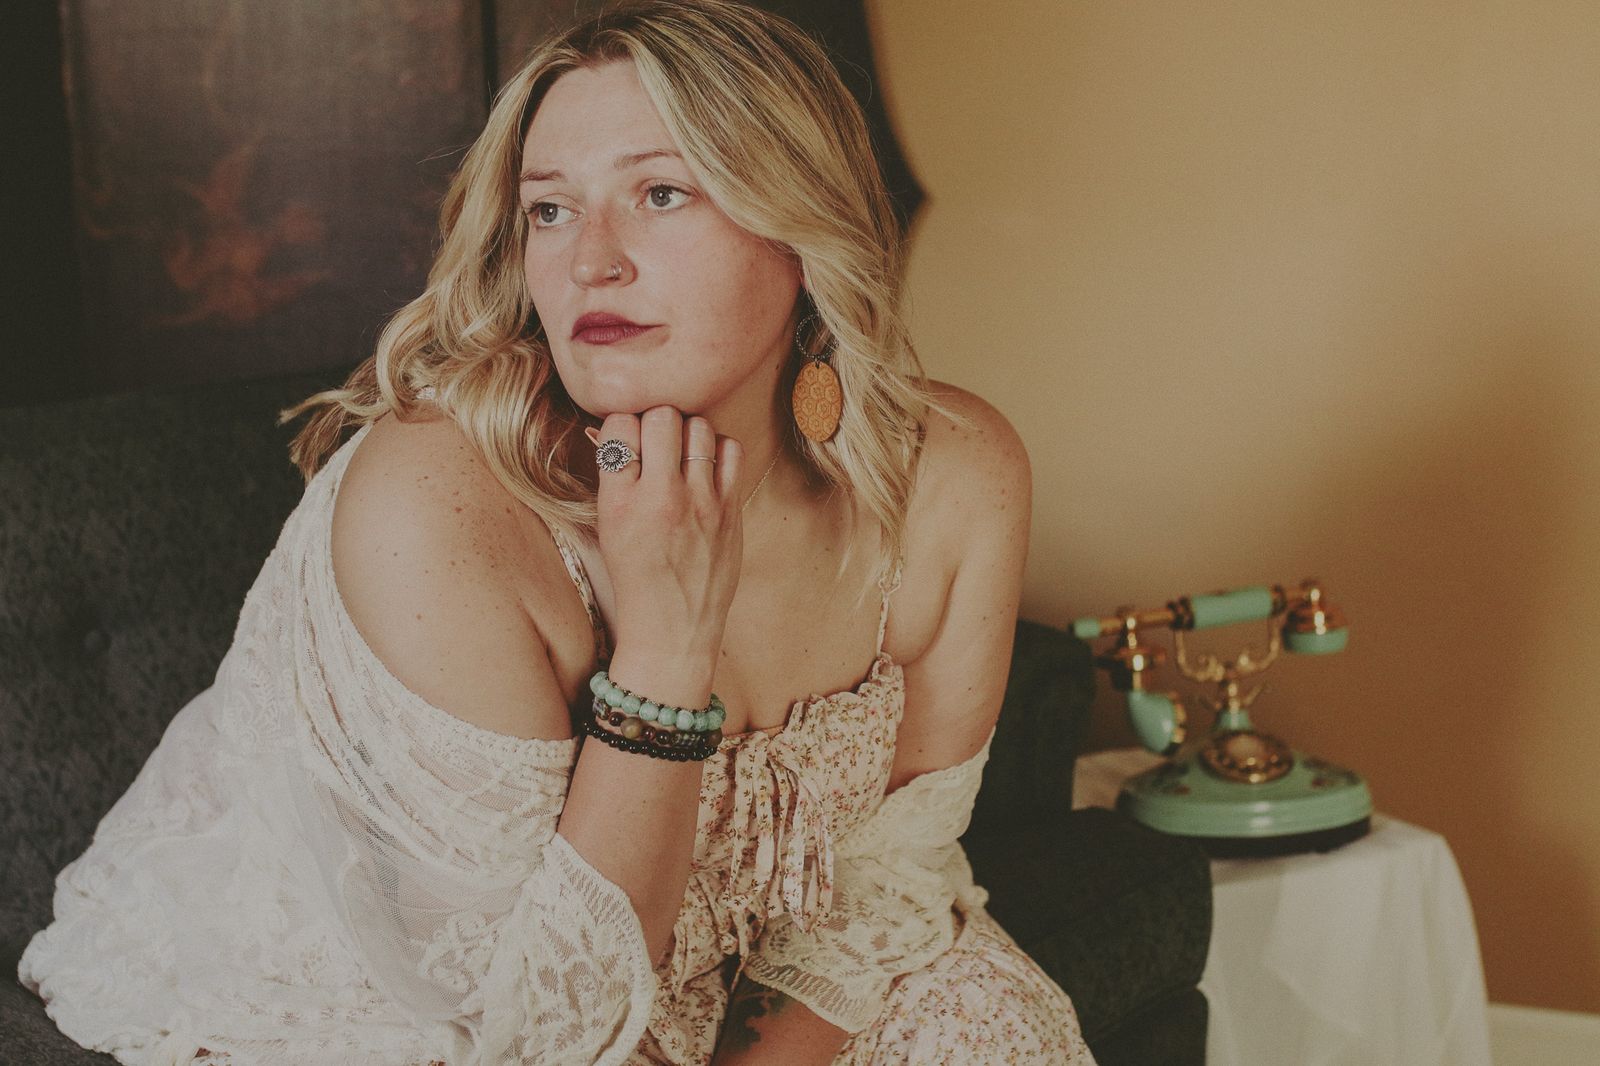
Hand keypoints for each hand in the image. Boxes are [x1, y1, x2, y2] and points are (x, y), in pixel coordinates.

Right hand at [586, 406, 743, 700]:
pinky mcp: (729, 510)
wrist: (672, 632)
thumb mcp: (608, 529)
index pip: (620, 426)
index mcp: (619, 502)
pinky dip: (718, 448)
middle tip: (657, 440)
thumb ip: (614, 479)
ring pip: (698, 426)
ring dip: (687, 431)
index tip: (627, 438)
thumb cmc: (636, 580)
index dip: (622, 425)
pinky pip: (730, 449)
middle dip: (656, 420)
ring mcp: (700, 503)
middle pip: (662, 416)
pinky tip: (707, 466)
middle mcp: (660, 497)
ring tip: (682, 452)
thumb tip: (619, 430)